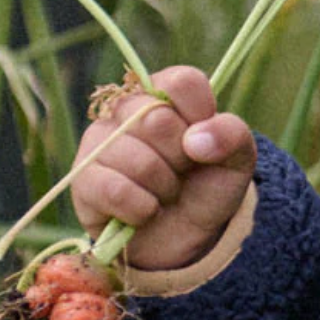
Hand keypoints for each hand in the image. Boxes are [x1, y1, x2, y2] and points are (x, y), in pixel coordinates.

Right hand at [71, 64, 255, 271]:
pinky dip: (142, 209)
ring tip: (164, 192)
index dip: (200, 116)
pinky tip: (145, 210)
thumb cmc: (208, 186)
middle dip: (183, 159)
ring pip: (138, 160)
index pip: (182, 82)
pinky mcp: (82, 177)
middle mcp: (126, 109)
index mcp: (165, 94)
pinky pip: (115, 190)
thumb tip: (195, 140)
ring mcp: (99, 141)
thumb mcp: (237, 160)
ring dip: (164, 188)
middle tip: (182, 171)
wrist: (186, 236)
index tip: (203, 140)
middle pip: (158, 120)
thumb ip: (231, 136)